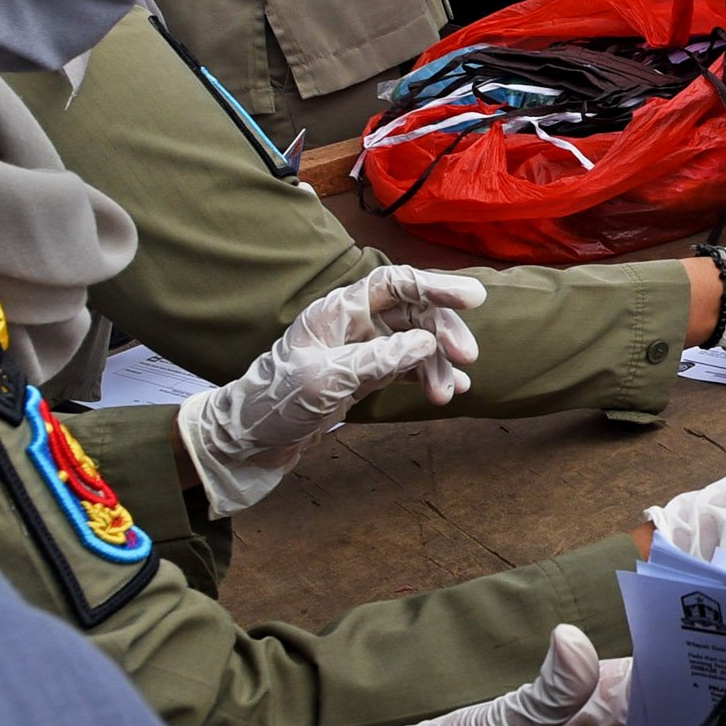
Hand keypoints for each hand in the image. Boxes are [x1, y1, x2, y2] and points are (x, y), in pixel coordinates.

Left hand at [177, 268, 472, 511]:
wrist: (251, 441)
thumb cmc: (278, 403)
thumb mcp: (328, 379)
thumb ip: (379, 358)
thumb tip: (426, 342)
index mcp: (338, 311)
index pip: (396, 284)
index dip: (436, 286)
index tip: (474, 298)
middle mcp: (353, 323)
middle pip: (414, 313)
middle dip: (444, 333)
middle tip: (468, 358)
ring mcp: (361, 349)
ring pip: (415, 342)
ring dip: (437, 364)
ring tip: (447, 394)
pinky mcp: (365, 374)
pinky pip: (408, 367)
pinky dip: (429, 376)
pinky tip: (448, 390)